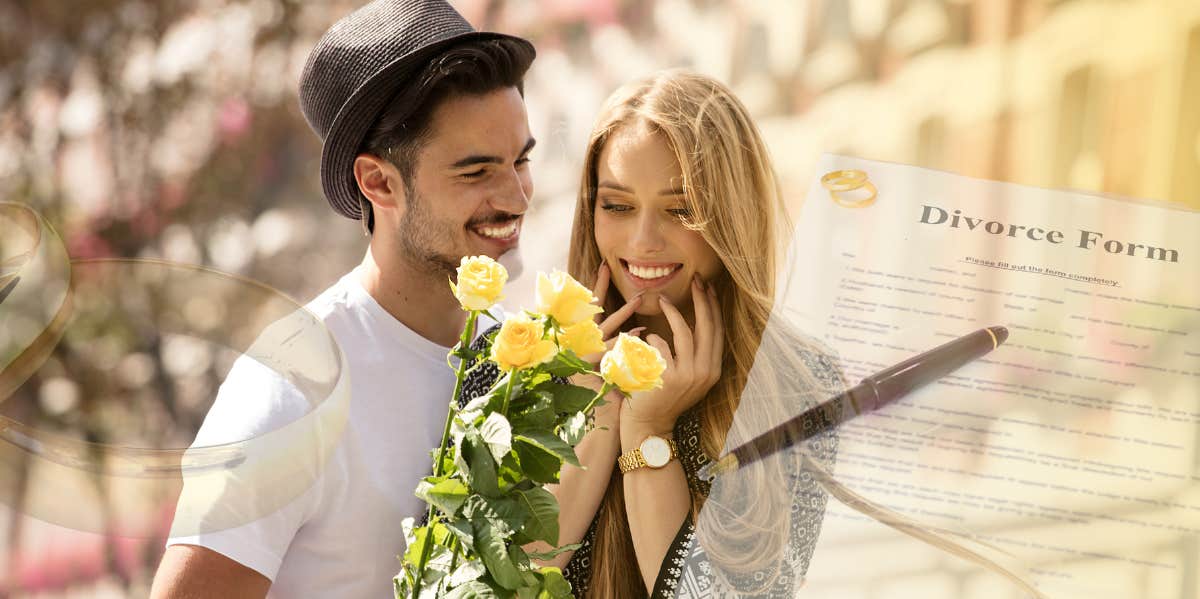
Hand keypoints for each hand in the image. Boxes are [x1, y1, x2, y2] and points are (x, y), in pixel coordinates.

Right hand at [570, 263, 643, 419]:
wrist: (598, 418)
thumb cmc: (604, 390)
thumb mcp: (610, 362)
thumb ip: (619, 342)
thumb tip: (639, 328)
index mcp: (583, 339)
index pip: (590, 308)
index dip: (596, 286)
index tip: (604, 265)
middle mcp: (580, 344)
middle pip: (589, 310)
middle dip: (598, 288)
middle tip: (607, 267)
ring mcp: (584, 355)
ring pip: (604, 328)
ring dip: (622, 314)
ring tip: (638, 299)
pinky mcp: (591, 368)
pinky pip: (611, 349)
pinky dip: (626, 340)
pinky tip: (641, 333)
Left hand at [621, 276, 723, 433]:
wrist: (649, 425)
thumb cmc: (663, 395)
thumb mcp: (687, 375)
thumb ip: (694, 352)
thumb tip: (696, 318)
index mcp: (713, 369)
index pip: (717, 331)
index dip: (714, 307)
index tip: (709, 287)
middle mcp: (706, 372)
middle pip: (707, 327)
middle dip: (702, 300)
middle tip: (696, 280)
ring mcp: (689, 375)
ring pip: (685, 333)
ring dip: (673, 312)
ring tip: (662, 300)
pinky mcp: (669, 377)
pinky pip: (661, 346)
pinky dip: (653, 337)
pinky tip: (646, 336)